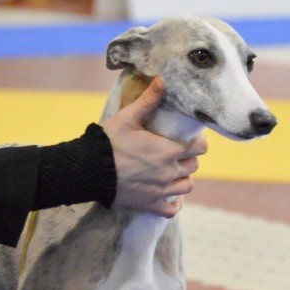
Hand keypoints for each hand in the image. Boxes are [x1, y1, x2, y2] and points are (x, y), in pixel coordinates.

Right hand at [102, 77, 207, 216]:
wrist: (90, 170)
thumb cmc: (109, 142)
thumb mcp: (128, 118)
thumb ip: (148, 100)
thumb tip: (163, 79)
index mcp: (168, 150)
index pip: (199, 147)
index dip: (197, 141)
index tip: (189, 137)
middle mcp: (169, 172)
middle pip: (193, 166)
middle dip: (189, 157)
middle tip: (177, 151)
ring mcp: (161, 190)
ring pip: (187, 186)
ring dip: (183, 178)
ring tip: (173, 170)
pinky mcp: (150, 204)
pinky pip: (172, 209)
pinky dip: (175, 202)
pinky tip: (171, 195)